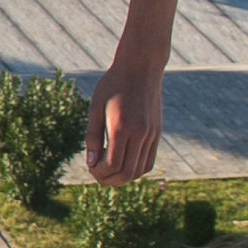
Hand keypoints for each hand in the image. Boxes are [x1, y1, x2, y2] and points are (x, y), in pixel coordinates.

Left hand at [82, 60, 163, 182]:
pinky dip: (136, 170)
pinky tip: (123, 165)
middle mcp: (140, 133)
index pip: (113, 164)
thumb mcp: (96, 107)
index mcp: (122, 127)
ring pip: (140, 171)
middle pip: (128, 173)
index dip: (100, 173)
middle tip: (97, 174)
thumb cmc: (113, 85)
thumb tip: (91, 164)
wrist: (141, 67)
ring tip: (108, 172)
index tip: (90, 168)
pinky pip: (149, 161)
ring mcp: (152, 134)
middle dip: (110, 180)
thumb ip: (93, 137)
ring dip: (123, 178)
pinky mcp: (157, 133)